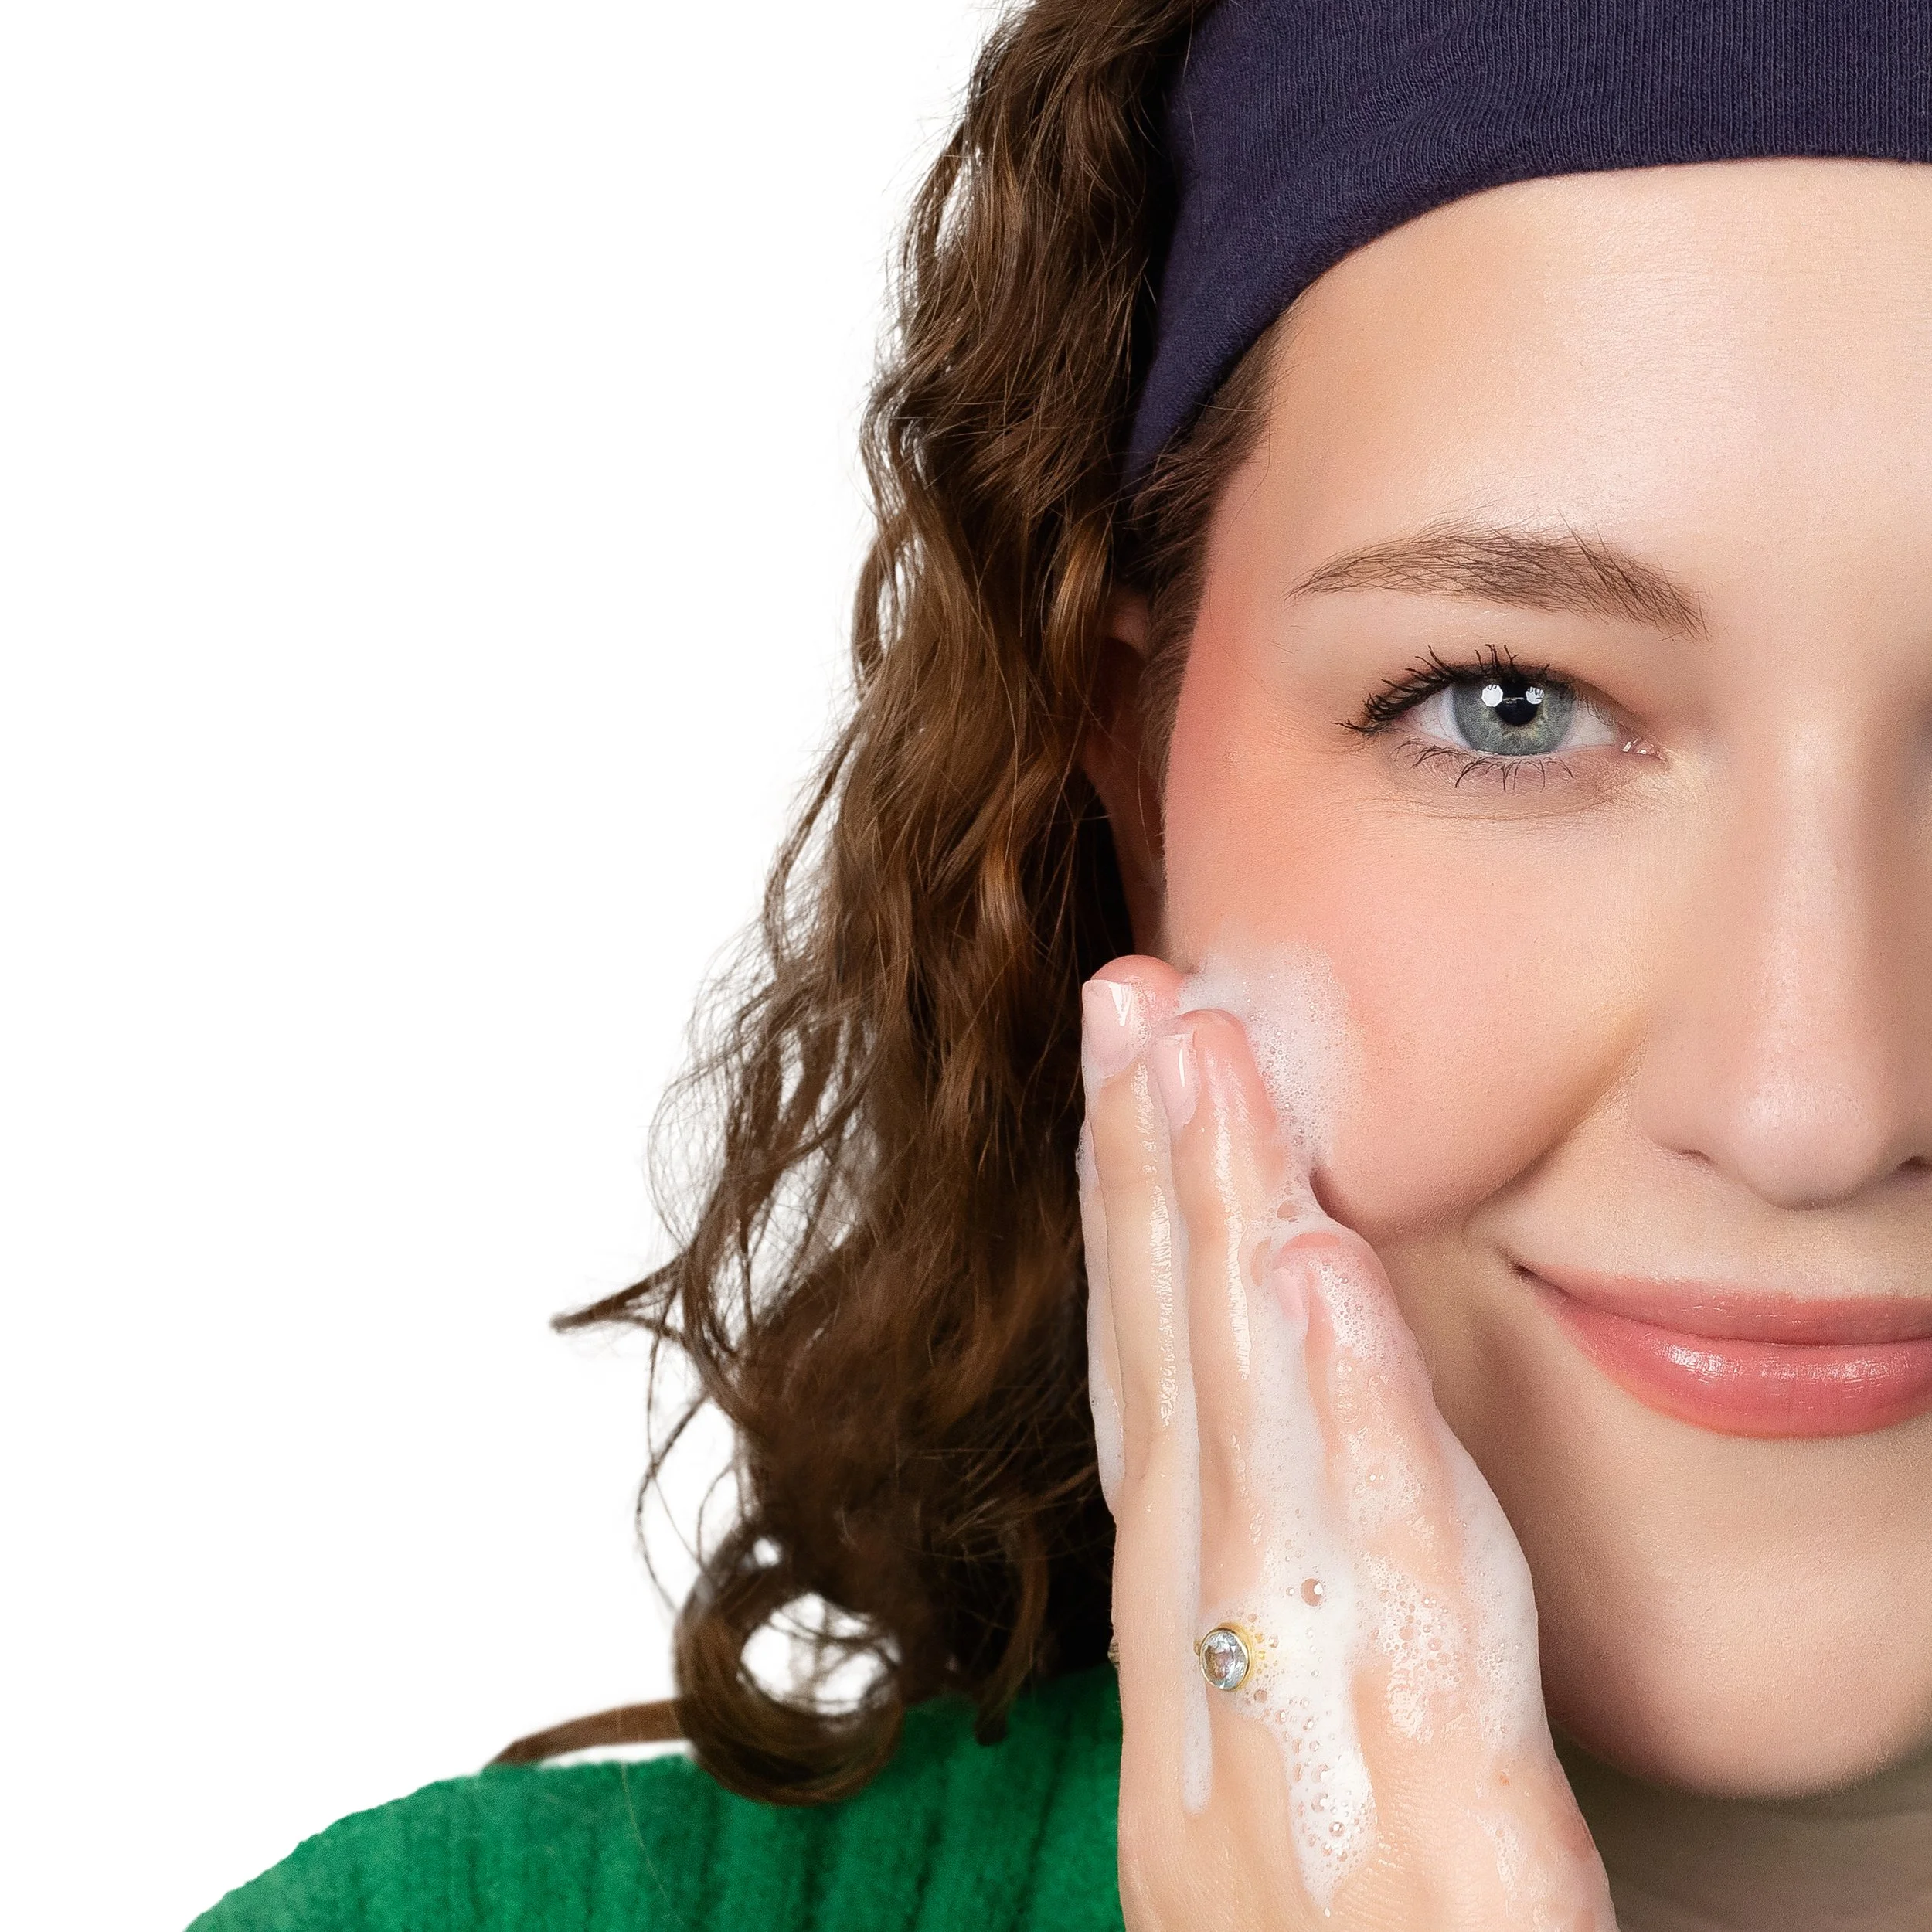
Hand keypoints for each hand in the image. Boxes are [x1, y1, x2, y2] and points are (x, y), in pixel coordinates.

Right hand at [1081, 955, 1616, 1929]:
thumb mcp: (1289, 1768)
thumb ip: (1274, 1611)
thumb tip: (1269, 1431)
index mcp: (1192, 1667)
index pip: (1150, 1401)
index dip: (1127, 1226)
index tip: (1127, 1072)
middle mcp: (1206, 1688)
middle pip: (1170, 1388)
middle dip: (1145, 1177)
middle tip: (1133, 995)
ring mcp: (1286, 1750)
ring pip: (1241, 1446)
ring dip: (1214, 1238)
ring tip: (1202, 1063)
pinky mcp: (1412, 1828)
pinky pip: (1365, 1592)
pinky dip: (1333, 1418)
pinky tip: (1317, 1275)